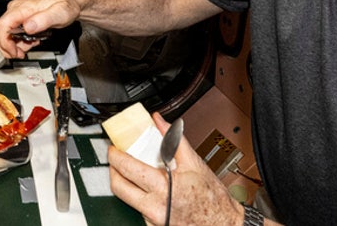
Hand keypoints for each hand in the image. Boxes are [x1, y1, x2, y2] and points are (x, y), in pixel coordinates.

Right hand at [0, 0, 78, 57]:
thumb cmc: (65, 4)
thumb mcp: (59, 13)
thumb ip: (43, 20)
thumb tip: (28, 27)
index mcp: (22, 7)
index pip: (3, 25)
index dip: (5, 42)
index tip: (14, 52)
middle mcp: (16, 9)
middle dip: (5, 46)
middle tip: (19, 55)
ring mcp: (17, 13)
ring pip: (5, 33)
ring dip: (13, 45)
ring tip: (29, 47)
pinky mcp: (20, 18)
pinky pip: (12, 32)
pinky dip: (18, 41)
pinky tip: (30, 42)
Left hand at [109, 113, 243, 225]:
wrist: (224, 224)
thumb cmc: (213, 198)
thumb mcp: (195, 163)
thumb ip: (174, 140)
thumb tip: (159, 121)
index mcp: (164, 187)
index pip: (128, 168)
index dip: (116, 156)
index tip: (114, 148)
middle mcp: (154, 207)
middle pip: (118, 187)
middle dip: (113, 171)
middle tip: (116, 160)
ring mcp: (153, 220)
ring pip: (128, 200)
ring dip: (127, 184)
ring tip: (133, 173)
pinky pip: (140, 210)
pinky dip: (141, 197)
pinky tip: (151, 190)